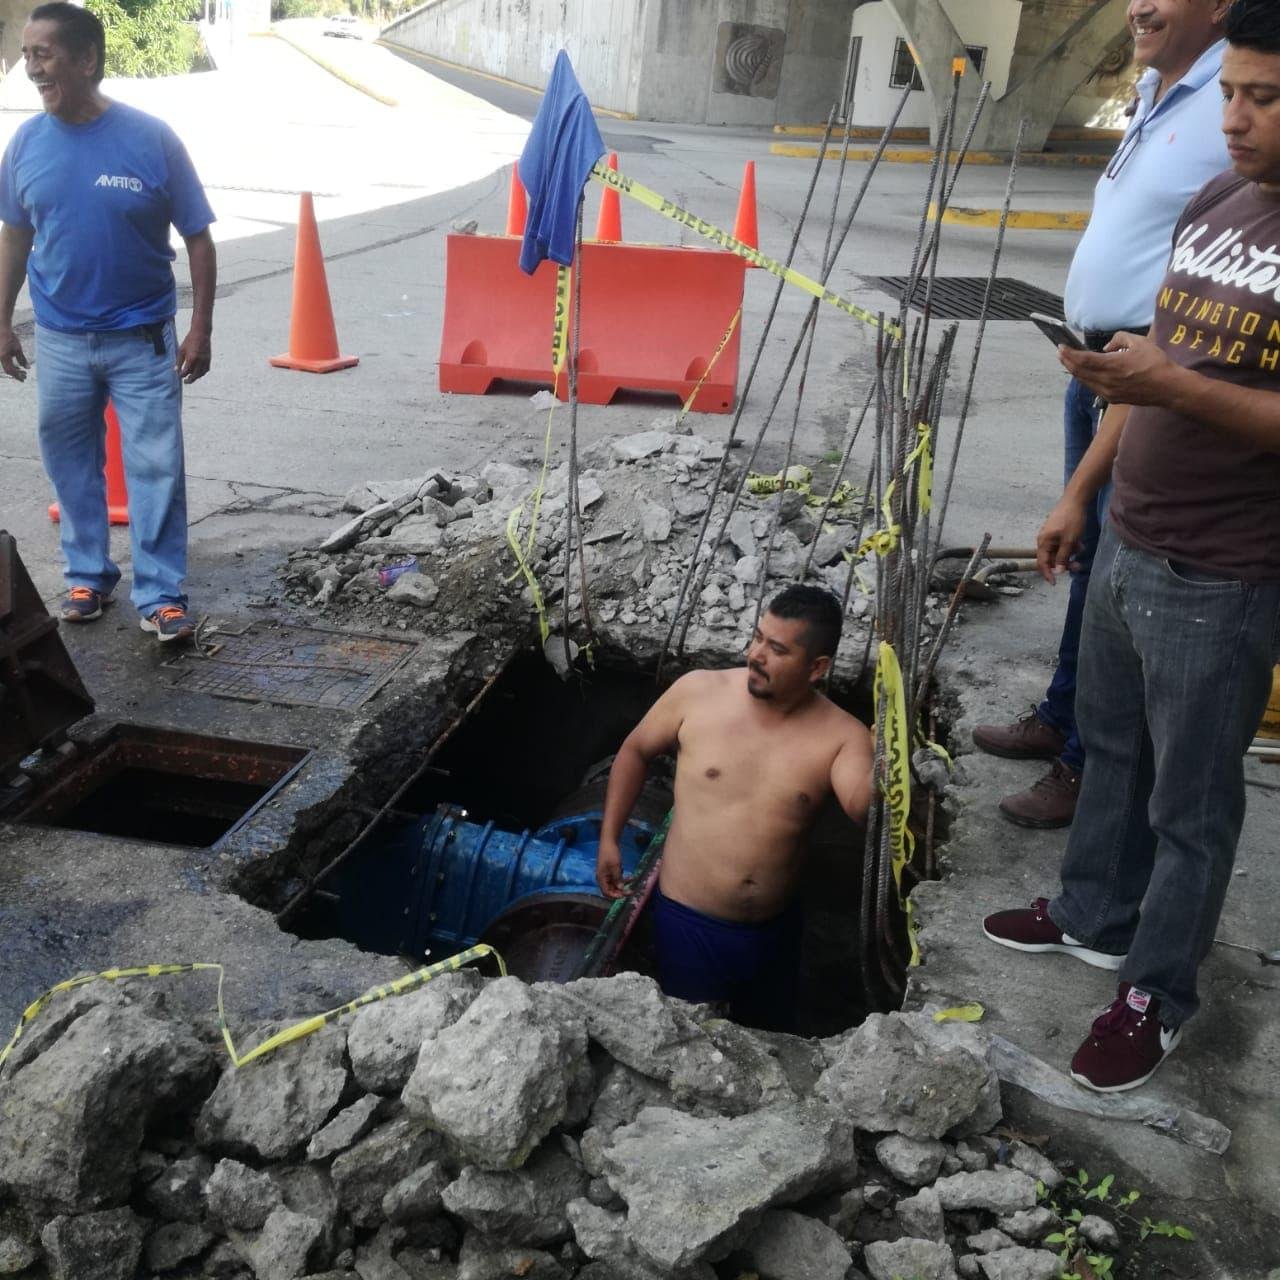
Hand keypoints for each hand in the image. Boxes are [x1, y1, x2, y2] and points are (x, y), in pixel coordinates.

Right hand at [0, 327, 28, 380]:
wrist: (2, 329)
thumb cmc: (11, 338)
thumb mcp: (18, 349)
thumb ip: (22, 359)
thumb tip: (27, 368)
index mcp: (4, 357)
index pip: (11, 370)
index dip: (17, 376)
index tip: (23, 379)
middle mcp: (0, 357)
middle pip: (8, 370)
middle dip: (17, 374)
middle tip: (25, 376)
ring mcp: (0, 356)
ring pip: (6, 366)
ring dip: (15, 370)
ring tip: (23, 371)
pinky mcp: (0, 354)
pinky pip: (5, 362)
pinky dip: (11, 365)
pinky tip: (18, 366)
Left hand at [176, 325, 210, 382]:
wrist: (201, 334)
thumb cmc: (189, 341)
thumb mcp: (181, 350)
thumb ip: (178, 361)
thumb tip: (176, 370)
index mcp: (191, 359)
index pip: (185, 371)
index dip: (181, 375)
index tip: (179, 375)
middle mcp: (199, 361)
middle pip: (194, 375)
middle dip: (189, 380)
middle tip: (185, 382)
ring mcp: (205, 361)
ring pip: (201, 374)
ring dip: (196, 377)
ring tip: (191, 378)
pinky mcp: (209, 360)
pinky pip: (206, 370)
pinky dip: (202, 373)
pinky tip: (198, 373)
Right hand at [595, 840, 627, 899]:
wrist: (609, 841)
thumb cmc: (610, 853)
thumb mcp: (615, 866)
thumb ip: (618, 878)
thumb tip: (621, 889)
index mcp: (601, 878)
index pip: (606, 892)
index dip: (615, 896)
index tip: (624, 896)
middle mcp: (603, 878)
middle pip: (611, 889)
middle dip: (621, 891)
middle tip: (631, 891)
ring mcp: (607, 874)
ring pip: (615, 884)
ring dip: (624, 884)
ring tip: (633, 880)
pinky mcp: (611, 870)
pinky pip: (617, 878)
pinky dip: (623, 878)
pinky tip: (631, 876)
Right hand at [1036, 494, 1088, 583]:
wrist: (1075, 499)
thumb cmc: (1071, 520)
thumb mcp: (1069, 541)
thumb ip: (1063, 557)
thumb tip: (1058, 571)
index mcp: (1043, 542)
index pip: (1042, 563)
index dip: (1048, 574)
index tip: (1055, 583)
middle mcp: (1044, 539)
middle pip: (1051, 558)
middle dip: (1064, 563)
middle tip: (1077, 566)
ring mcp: (1050, 534)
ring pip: (1058, 550)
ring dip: (1069, 553)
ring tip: (1081, 548)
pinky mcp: (1057, 530)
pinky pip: (1062, 543)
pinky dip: (1070, 545)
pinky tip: (1080, 542)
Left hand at [1058, 332, 1179, 407]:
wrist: (1167, 387)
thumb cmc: (1156, 362)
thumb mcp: (1139, 342)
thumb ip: (1119, 339)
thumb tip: (1106, 347)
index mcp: (1112, 365)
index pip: (1083, 359)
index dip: (1069, 354)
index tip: (1061, 347)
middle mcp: (1106, 380)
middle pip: (1079, 372)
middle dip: (1067, 362)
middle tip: (1061, 353)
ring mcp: (1108, 392)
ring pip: (1084, 381)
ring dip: (1074, 371)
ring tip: (1068, 362)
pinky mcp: (1112, 399)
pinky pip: (1093, 388)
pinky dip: (1085, 379)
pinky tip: (1084, 374)